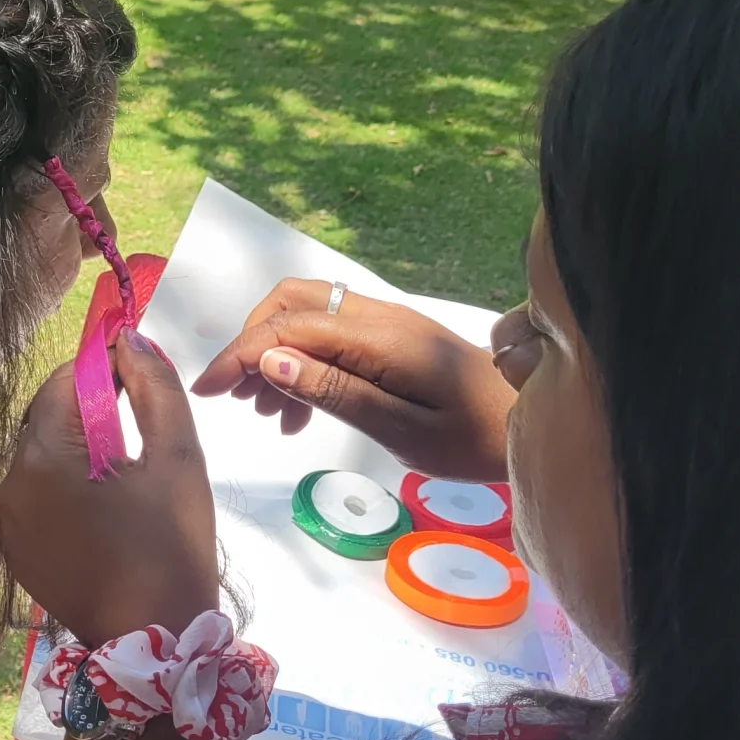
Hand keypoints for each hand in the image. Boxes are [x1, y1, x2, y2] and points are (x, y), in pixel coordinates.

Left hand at [0, 329, 218, 647]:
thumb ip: (155, 387)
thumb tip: (131, 339)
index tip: (138, 375)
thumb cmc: (172, 546)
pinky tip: (106, 512)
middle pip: (49, 418)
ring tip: (128, 475)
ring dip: (79, 452)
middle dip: (92, 411)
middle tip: (141, 429)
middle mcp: (11, 483)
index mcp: (44, 455)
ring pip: (42, 459)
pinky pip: (37, 498)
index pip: (64, 380)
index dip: (103, 368)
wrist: (153, 643)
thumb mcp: (178, 457)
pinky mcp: (16, 552)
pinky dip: (66, 491)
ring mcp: (8, 522)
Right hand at [188, 278, 514, 481]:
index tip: (208, 391)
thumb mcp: (402, 428)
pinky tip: (300, 411)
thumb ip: (335, 391)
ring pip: (306, 316)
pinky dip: (302, 363)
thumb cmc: (473, 437)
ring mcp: (385, 322)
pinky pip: (329, 334)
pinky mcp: (391, 337)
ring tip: (270, 415)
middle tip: (240, 401)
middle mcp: (377, 316)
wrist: (532, 421)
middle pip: (290, 302)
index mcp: (379, 337)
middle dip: (251, 344)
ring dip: (275, 356)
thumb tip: (270, 358)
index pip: (288, 326)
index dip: (240, 353)